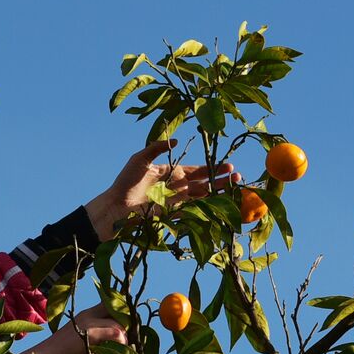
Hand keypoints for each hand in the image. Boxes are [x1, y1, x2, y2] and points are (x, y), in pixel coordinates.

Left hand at [69, 303, 128, 353]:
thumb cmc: (64, 346)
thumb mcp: (91, 335)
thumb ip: (111, 332)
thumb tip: (124, 335)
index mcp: (91, 315)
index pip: (114, 307)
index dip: (125, 317)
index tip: (131, 333)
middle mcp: (87, 322)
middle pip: (112, 331)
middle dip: (116, 349)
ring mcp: (81, 336)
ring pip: (102, 347)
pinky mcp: (75, 350)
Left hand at [86, 140, 238, 240]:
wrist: (117, 206)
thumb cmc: (126, 181)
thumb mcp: (140, 159)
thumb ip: (157, 147)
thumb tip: (175, 140)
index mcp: (171, 172)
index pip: (196, 169)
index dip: (211, 167)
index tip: (227, 165)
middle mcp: (177, 186)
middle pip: (204, 182)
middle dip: (220, 178)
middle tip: (237, 174)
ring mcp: (177, 201)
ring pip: (202, 195)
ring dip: (218, 191)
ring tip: (234, 186)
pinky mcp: (174, 214)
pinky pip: (194, 210)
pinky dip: (208, 207)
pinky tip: (221, 203)